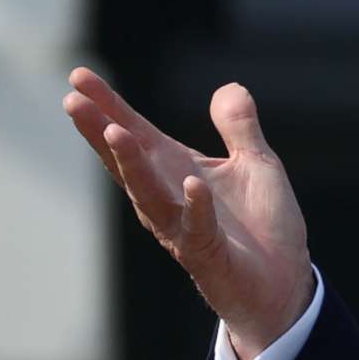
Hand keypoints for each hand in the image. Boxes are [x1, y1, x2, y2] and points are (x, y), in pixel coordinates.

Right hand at [62, 68, 312, 359]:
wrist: (285, 284)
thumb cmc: (265, 226)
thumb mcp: (257, 165)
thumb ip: (239, 128)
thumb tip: (228, 87)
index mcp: (178, 172)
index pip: (137, 133)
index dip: (109, 105)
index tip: (78, 75)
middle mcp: (171, 198)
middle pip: (128, 161)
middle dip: (101, 131)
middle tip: (73, 100)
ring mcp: (184, 229)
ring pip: (150, 195)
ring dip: (133, 165)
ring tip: (115, 132)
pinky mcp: (209, 256)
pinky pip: (199, 229)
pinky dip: (195, 207)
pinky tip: (192, 184)